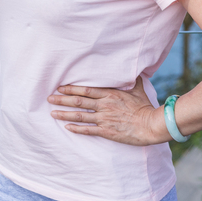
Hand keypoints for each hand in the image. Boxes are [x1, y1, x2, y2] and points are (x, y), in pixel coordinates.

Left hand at [47, 76, 168, 145]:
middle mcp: (104, 105)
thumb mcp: (138, 90)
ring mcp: (104, 118)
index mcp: (110, 94)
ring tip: (52, 113)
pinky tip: (67, 127)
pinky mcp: (107, 131)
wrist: (152, 125)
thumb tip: (133, 69)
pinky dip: (76, 128)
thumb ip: (131, 80)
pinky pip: (88, 130)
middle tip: (49, 98)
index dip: (71, 89)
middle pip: (78, 101)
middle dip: (62, 99)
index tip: (59, 88)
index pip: (85, 90)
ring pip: (80, 115)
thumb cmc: (145, 107)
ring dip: (64, 114)